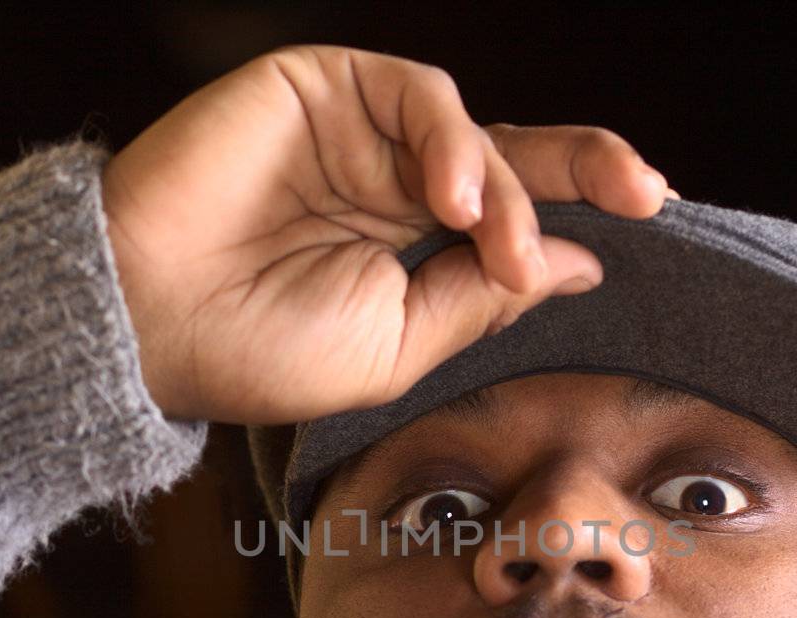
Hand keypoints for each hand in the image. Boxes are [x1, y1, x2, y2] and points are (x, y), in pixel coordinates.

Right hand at [101, 44, 671, 423]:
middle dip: (586, 166)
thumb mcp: (398, 346)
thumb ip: (484, 298)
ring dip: (502, 186)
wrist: (148, 323)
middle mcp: (393, 181)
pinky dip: (447, 140)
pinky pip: (413, 95)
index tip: (648, 219)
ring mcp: (358, 132)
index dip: (578, 209)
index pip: (513, 213)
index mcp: (410, 244)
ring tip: (493, 240)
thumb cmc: (258, 350)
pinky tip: (452, 198)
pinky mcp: (321, 87)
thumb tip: (578, 263)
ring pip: (471, 131)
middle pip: (515, 156)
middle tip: (646, 192)